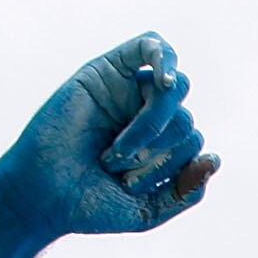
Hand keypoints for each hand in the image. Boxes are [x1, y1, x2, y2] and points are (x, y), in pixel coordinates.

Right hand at [0, 34, 218, 240]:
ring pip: (172, 93)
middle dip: (160, 151)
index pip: (194, 141)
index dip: (173, 167)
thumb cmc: (90, 203)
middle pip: (186, 118)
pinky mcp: (106, 72)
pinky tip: (165, 82)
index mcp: (160, 144)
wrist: (44, 195)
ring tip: (115, 152)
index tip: (134, 186)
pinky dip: (163, 58)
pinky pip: (148, 46)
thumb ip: (186, 190)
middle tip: (118, 168)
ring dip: (151, 128)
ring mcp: (127, 92)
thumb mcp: (149, 210)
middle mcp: (145, 115)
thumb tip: (214, 159)